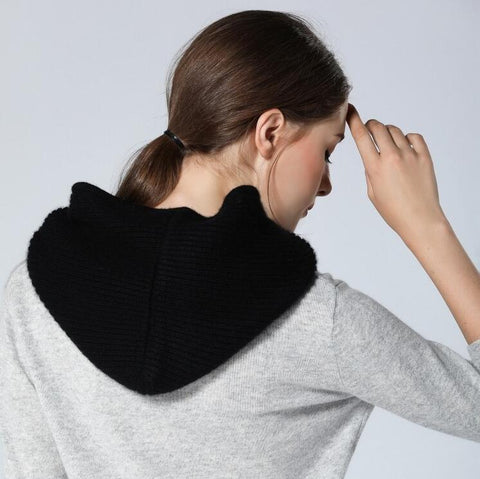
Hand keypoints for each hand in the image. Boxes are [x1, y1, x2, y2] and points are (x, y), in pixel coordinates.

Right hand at [346, 103, 446, 238]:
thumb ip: (370, 170)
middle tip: (370, 129)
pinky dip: (407, 138)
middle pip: (378, 127)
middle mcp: (391, 157)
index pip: (360, 136)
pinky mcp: (424, 157)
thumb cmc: (394, 211)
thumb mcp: (372, 192)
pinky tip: (405, 147)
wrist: (420, 219)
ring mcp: (410, 155)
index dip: (354, 120)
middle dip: (371, 125)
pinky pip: (414, 137)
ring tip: (388, 144)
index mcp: (374, 168)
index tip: (350, 110)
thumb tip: (373, 155)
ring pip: (395, 131)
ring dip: (388, 133)